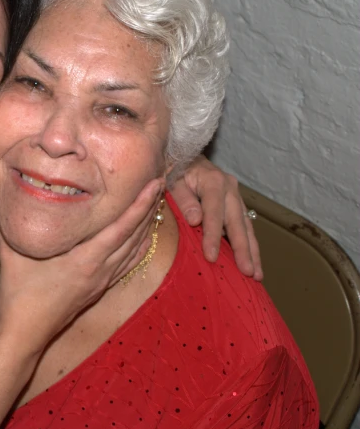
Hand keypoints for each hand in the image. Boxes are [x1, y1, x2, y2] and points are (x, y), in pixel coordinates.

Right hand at [0, 178, 163, 354]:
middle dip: (150, 209)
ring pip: (134, 251)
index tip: (154, 184)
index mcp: (84, 259)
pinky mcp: (98, 290)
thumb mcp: (9, 254)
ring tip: (156, 203)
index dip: (140, 205)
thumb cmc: (18, 295)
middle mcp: (99, 270)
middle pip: (135, 236)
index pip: (121, 227)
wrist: (25, 335)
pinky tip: (144, 238)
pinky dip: (139, 248)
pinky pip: (127, 265)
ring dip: (147, 226)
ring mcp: (101, 281)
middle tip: (160, 183)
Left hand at [169, 155, 261, 279]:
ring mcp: (235, 196)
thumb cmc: (174, 168)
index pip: (214, 213)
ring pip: (246, 226)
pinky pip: (244, 225)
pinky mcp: (236, 203)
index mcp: (213, 181)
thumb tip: (196, 220)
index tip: (211, 257)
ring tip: (257, 275)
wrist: (183, 153)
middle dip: (243, 249)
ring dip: (252, 251)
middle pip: (238, 222)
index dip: (212, 236)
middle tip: (248, 273)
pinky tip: (252, 261)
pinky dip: (249, 244)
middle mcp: (229, 188)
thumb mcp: (172, 180)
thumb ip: (183, 199)